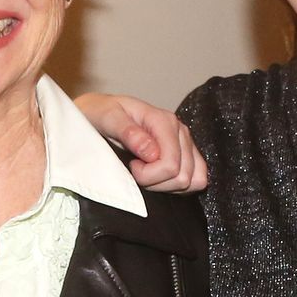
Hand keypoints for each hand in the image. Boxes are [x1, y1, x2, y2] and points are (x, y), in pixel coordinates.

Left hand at [74, 93, 207, 193]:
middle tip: (136, 169)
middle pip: (183, 177)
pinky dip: (176, 185)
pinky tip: (156, 176)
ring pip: (193, 181)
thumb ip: (128, 132)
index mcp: (164, 121)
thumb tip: (152, 152)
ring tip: (146, 172)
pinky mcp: (187, 155)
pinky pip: (196, 180)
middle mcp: (180, 131)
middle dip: (156, 182)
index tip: (130, 166)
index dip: (148, 176)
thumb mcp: (107, 117)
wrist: (100, 112)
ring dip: (166, 185)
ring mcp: (186, 144)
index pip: (171, 165)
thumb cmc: (102, 113)